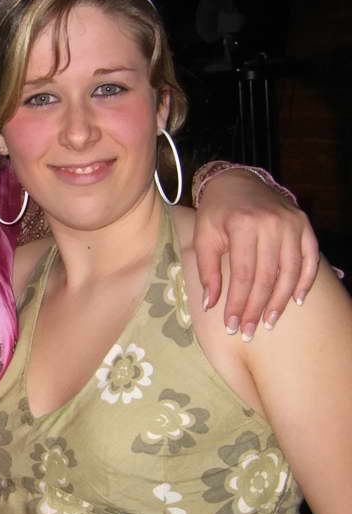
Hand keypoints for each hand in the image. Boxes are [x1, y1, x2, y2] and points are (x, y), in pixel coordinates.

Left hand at [194, 171, 319, 339]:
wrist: (237, 181)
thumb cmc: (216, 213)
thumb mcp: (203, 237)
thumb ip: (207, 271)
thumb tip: (211, 305)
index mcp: (242, 225)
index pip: (242, 274)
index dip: (237, 303)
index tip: (231, 326)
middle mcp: (270, 223)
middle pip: (267, 276)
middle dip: (257, 308)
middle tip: (248, 331)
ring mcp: (291, 223)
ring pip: (290, 271)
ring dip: (281, 301)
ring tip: (270, 322)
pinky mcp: (304, 224)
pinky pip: (310, 258)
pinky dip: (305, 280)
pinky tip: (296, 300)